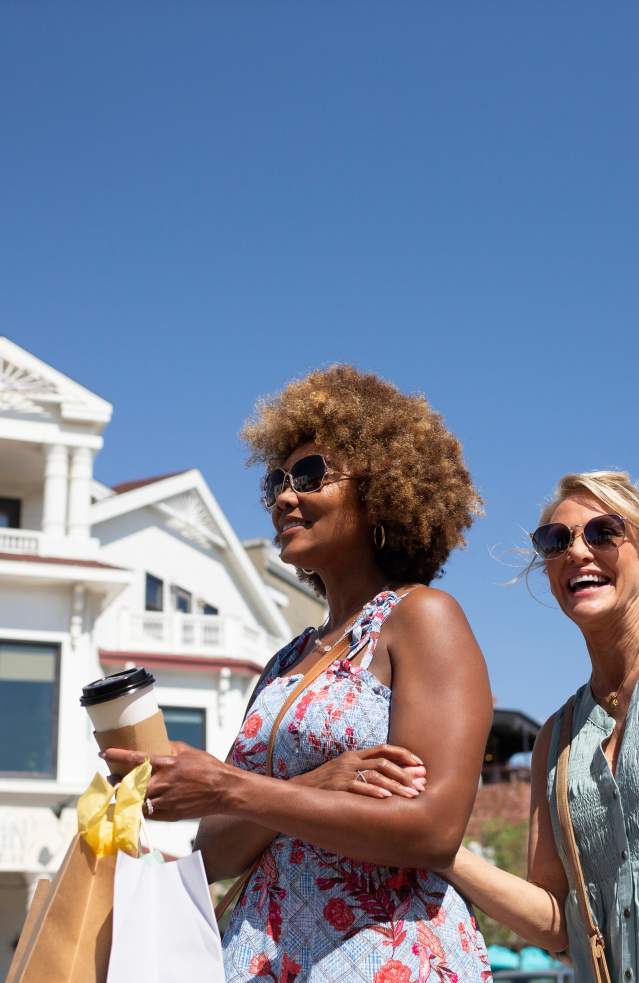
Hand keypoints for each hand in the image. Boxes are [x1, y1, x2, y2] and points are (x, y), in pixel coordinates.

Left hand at [101, 741, 230, 821]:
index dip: (117, 756)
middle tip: (109, 778)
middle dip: (116, 782)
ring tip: (119, 792)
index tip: (104, 753)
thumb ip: (170, 748)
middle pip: (129, 785)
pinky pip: (146, 813)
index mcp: (167, 764)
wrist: (223, 791)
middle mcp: (162, 783)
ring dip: (125, 797)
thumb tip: (157, 744)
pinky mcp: (168, 815)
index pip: (135, 759)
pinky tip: (136, 804)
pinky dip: (139, 809)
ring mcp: (164, 801)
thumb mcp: (188, 752)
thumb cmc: (208, 768)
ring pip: (135, 802)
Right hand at [294, 744, 425, 798]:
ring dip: (395, 785)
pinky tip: (387, 797)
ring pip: (375, 775)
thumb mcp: (343, 771)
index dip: (403, 754)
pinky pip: (358, 788)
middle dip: (404, 773)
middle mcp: (350, 761)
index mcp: (354, 755)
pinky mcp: (336, 786)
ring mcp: (343, 773)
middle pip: (383, 762)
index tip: (420, 763)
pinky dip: (373, 792)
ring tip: (411, 794)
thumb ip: (362, 771)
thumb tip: (389, 778)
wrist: (298, 791)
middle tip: (421, 784)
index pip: (383, 749)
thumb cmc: (325, 785)